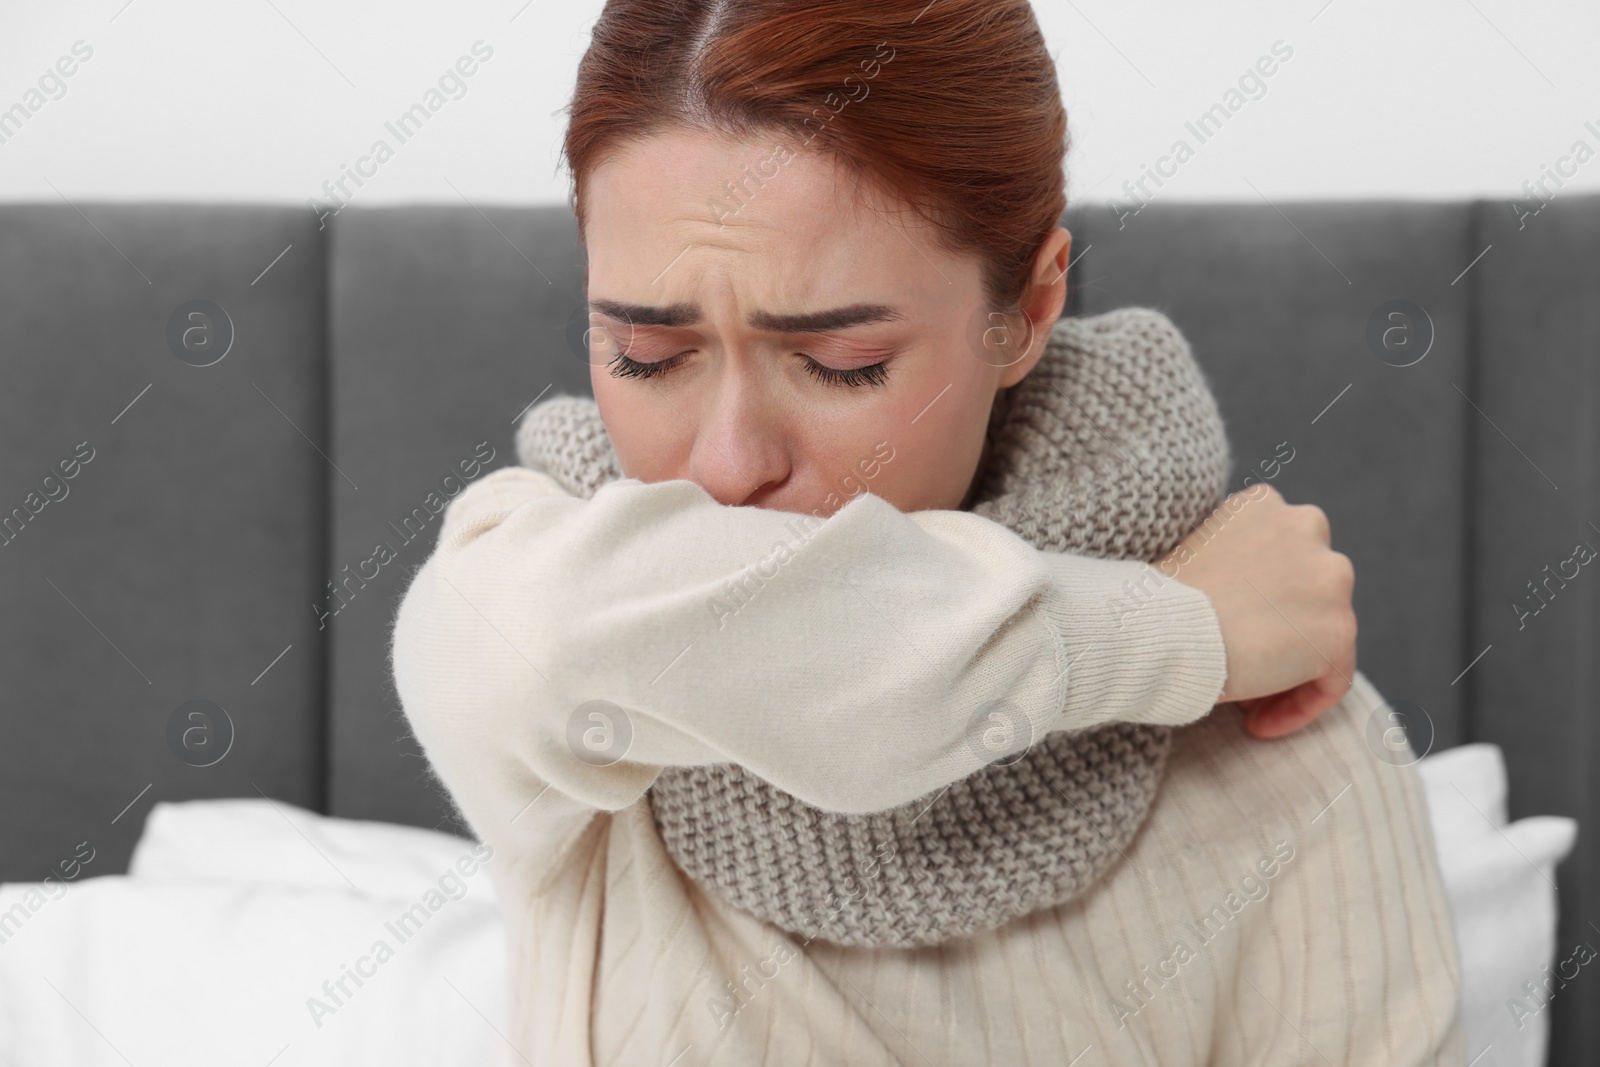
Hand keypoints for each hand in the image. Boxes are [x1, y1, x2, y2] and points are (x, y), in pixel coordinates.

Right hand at [1156, 483, 1356, 738]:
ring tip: (1247, 702)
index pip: (1280, 558)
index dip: (1258, 603)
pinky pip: (1331, 679)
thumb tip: (1246, 609)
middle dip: (1279, 633)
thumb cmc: (1155, 602)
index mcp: (1264, 503)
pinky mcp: (1338, 630)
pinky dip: (1299, 704)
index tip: (1230, 635)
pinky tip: (1256, 723)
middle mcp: (1306, 525)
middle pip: (1308, 592)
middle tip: (1238, 667)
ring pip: (1323, 634)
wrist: (1158, 626)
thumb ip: (1234, 565)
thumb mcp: (1193, 555)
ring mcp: (1330, 577)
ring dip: (1289, 669)